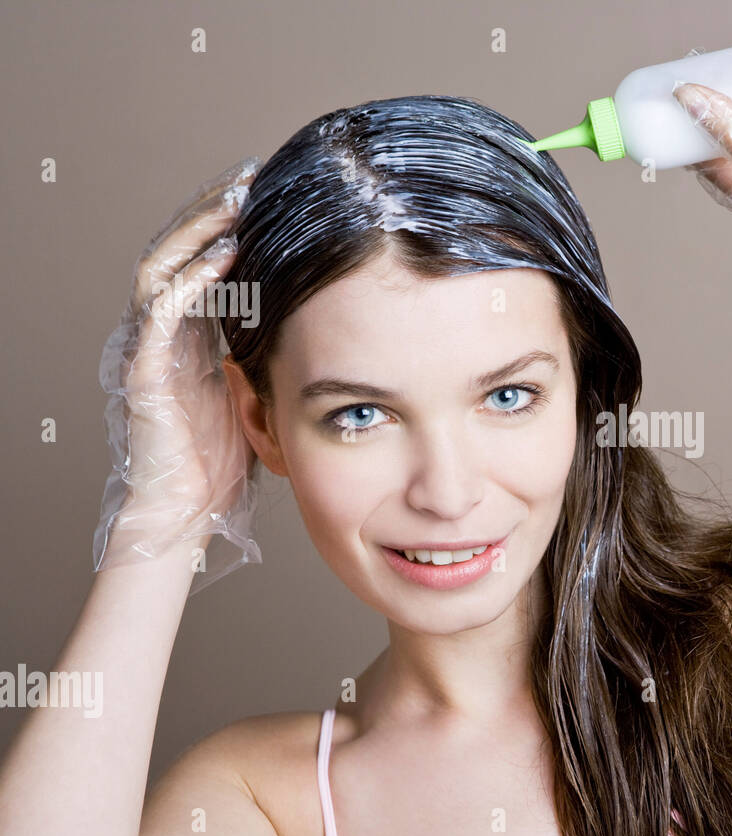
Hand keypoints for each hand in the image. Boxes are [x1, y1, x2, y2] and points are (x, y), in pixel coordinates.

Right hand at [94, 157, 261, 570]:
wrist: (187, 511)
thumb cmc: (224, 458)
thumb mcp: (257, 387)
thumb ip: (273, 350)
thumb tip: (330, 323)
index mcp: (194, 331)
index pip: (205, 256)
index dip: (231, 220)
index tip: (272, 188)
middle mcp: (167, 330)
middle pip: (181, 247)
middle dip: (214, 208)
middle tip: (254, 173)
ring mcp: (152, 347)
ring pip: (165, 265)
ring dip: (199, 229)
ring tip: (238, 199)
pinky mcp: (146, 371)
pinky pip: (161, 312)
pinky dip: (191, 280)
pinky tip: (223, 257)